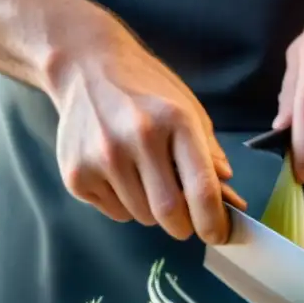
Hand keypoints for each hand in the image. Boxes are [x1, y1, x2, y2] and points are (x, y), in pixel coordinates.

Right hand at [51, 27, 244, 243]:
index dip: (214, 222)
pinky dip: (125, 204)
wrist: (84, 67)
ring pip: (141, 216)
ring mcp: (102, 157)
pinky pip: (114, 212)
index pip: (201, 189)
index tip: (219, 235)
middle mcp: (138, 138)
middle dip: (184, 225)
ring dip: (152, 211)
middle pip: (169, 213)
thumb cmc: (145, 90)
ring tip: (145, 178)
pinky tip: (119, 173)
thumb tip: (228, 199)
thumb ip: (208, 153)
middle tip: (185, 218)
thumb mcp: (187, 108)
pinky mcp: (76, 174)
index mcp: (175, 121)